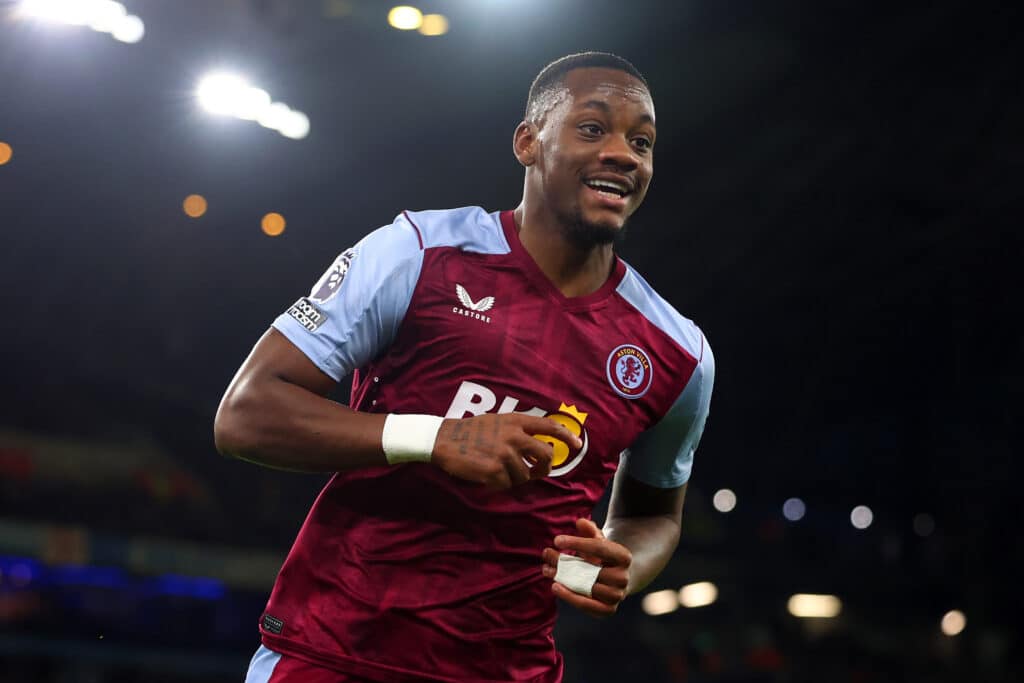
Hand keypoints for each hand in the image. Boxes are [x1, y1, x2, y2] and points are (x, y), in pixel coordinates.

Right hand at [432, 413, 581, 488]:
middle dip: (544, 467)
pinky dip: (500, 484)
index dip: (567, 436)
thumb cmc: (471, 431)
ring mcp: (506, 454)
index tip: (577, 444)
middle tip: (537, 471)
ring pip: (526, 475)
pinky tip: (488, 475)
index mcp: (516, 421)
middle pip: (546, 456)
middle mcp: (515, 436)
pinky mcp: (495, 471)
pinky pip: (508, 484)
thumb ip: (518, 430)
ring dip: (515, 477)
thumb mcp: (498, 421)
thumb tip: (539, 446)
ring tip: (499, 470)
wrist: (444, 439)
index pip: (550, 427)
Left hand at [541, 518, 631, 616]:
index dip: (577, 543)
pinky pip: (587, 605)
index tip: (557, 540)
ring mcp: (617, 595)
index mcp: (623, 556)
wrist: (617, 579)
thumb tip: (581, 522)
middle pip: (590, 570)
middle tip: (547, 553)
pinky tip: (555, 586)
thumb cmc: (603, 556)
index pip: (599, 548)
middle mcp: (623, 577)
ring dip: (564, 579)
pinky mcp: (608, 610)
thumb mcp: (599, 540)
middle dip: (565, 561)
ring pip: (587, 587)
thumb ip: (590, 530)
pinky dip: (570, 597)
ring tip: (547, 570)